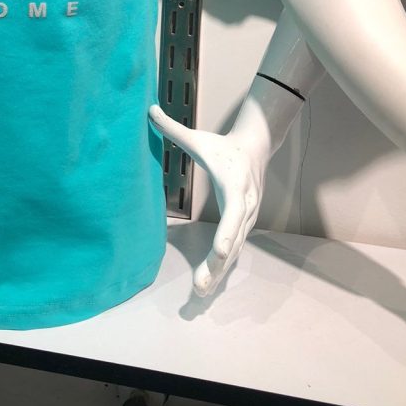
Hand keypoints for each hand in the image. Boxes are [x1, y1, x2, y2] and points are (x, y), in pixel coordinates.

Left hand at [148, 104, 266, 296]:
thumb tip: (149, 110)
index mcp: (234, 187)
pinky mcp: (244, 227)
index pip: (234, 215)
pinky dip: (222, 269)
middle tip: (200, 287)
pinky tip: (209, 285)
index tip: (221, 253)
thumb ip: (172, 128)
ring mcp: (247, 220)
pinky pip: (234, 251)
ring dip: (219, 273)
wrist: (256, 150)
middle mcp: (245, 207)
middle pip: (234, 241)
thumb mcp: (199, 138)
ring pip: (234, 252)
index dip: (228, 234)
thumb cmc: (223, 146)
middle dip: (218, 266)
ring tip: (200, 294)